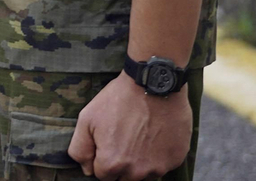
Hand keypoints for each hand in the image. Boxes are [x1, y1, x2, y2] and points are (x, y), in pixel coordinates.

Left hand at [69, 72, 192, 178]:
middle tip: (122, 139)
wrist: (153, 85)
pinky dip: (156, 156)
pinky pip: (162, 166)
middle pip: (123, 178)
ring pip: (143, 175)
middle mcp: (136, 172)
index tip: (106, 142)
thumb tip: (86, 170)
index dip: (101, 159)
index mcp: (112, 164)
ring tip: (137, 136)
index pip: (102, 176)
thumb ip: (80, 149)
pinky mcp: (175, 160)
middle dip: (120, 164)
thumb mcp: (87, 119)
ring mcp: (158, 168)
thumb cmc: (118, 100)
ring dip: (138, 162)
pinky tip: (153, 136)